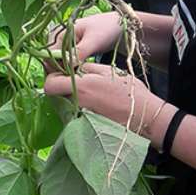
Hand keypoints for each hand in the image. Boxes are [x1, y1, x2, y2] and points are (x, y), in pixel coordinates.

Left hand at [44, 62, 164, 138]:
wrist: (146, 118)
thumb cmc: (129, 92)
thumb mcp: (107, 71)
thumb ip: (85, 68)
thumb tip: (71, 67)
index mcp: (81, 88)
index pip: (49, 84)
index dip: (51, 76)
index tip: (60, 71)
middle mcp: (76, 104)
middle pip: (54, 95)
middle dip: (59, 86)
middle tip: (70, 78)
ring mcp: (80, 117)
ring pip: (62, 104)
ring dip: (67, 96)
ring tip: (83, 90)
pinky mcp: (85, 127)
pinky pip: (72, 114)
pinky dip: (75, 106)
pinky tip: (89, 102)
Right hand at [45, 12, 124, 72]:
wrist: (122, 25)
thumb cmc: (108, 28)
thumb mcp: (93, 41)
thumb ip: (79, 53)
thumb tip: (66, 67)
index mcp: (59, 33)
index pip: (49, 56)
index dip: (56, 69)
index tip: (69, 79)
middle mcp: (59, 39)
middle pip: (53, 60)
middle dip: (61, 72)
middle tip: (76, 81)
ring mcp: (66, 44)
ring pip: (61, 63)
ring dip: (68, 71)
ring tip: (80, 79)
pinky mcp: (74, 50)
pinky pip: (68, 62)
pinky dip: (73, 69)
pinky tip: (82, 75)